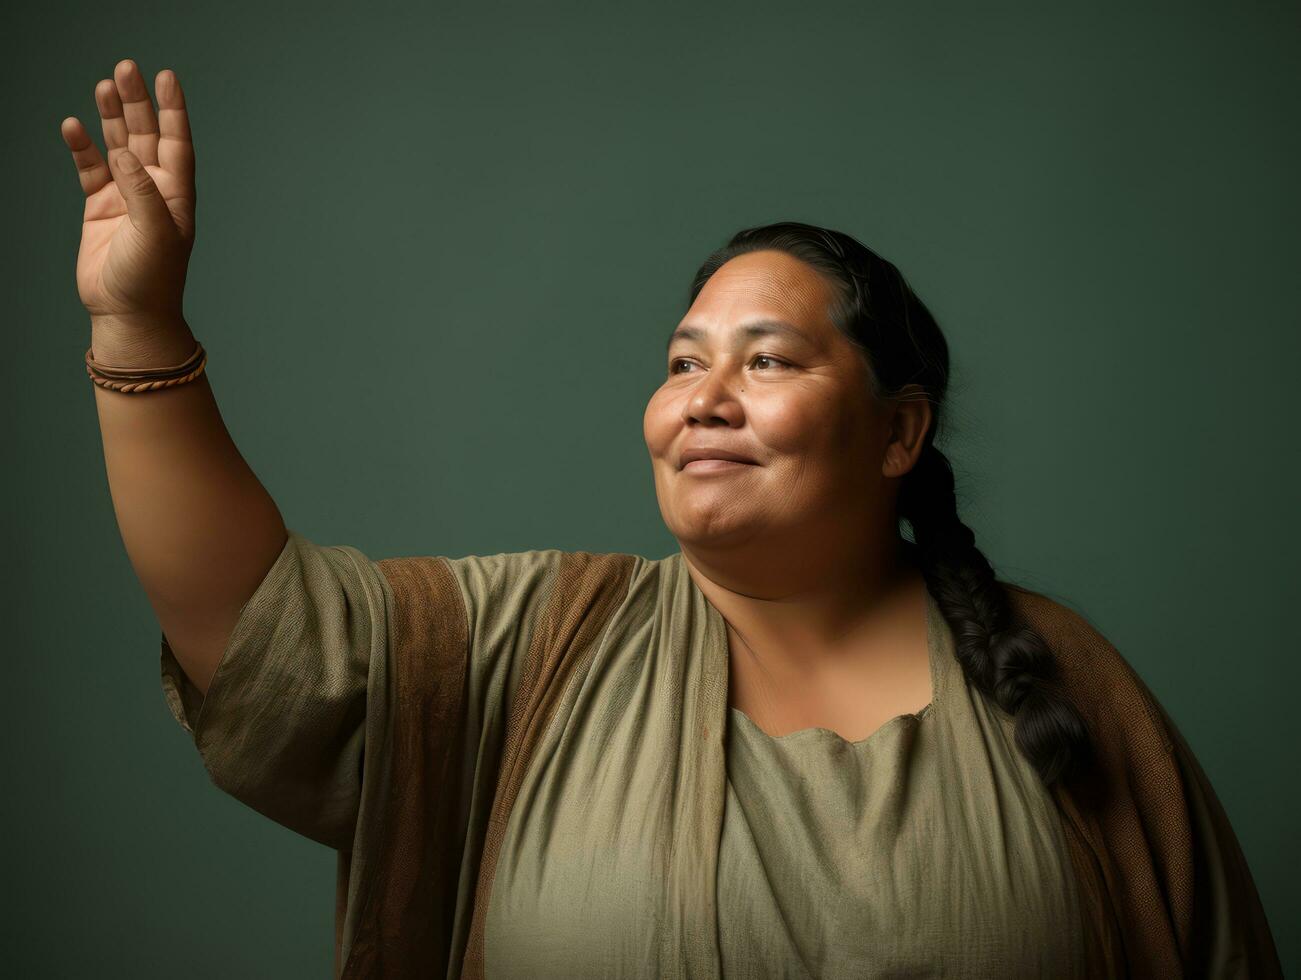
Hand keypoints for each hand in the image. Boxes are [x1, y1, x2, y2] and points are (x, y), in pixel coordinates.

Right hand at [61, 59, 195, 328]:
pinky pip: (89, 170)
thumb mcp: (155, 233)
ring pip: (118, 147)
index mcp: (176, 196)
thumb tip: (124, 155)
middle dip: (137, 103)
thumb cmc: (151, 280)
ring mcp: (125, 198)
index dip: (172, 110)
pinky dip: (82, 148)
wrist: (127, 314)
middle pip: (146, 137)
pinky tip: (73, 125)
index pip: (176, 143)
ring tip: (104, 85)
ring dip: (112, 117)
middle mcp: (153, 192)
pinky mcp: (99, 209)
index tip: (166, 78)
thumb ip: (142, 191)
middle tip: (125, 69)